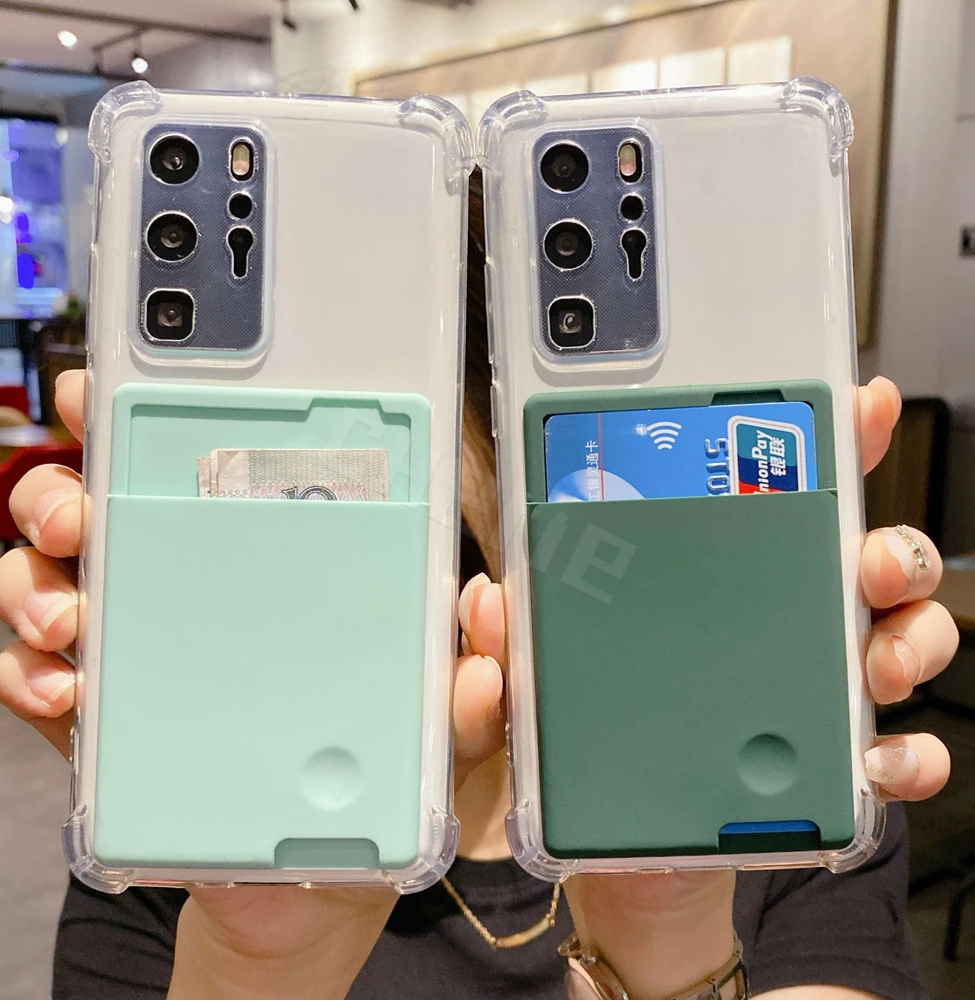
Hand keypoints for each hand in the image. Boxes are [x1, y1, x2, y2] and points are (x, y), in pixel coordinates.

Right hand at [0, 370, 506, 998]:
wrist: (318, 883)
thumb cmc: (379, 779)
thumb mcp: (435, 730)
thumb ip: (467, 683)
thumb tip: (487, 611)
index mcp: (272, 565)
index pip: (203, 468)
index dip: (146, 420)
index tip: (113, 396)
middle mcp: (192, 589)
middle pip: (98, 505)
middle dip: (67, 491)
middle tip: (81, 513)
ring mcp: (141, 651)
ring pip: (50, 580)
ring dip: (40, 582)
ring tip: (73, 616)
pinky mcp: (103, 722)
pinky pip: (37, 677)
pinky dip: (33, 675)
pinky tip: (69, 693)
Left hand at [457, 376, 957, 997]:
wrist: (624, 855)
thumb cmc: (591, 743)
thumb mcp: (539, 688)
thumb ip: (514, 644)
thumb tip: (491, 604)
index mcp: (718, 582)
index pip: (781, 501)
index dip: (828, 447)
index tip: (858, 405)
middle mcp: (780, 626)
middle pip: (863, 563)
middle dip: (889, 549)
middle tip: (869, 557)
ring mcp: (813, 696)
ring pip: (899, 642)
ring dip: (910, 640)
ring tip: (879, 660)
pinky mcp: (829, 774)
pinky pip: (894, 756)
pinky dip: (907, 756)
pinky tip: (884, 760)